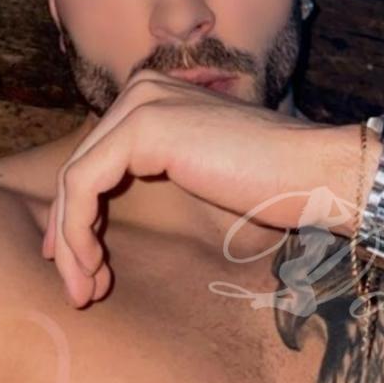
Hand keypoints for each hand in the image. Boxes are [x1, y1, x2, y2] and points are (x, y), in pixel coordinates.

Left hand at [42, 68, 323, 307]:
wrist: (312, 172)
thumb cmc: (268, 183)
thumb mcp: (197, 175)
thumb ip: (156, 175)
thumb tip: (102, 218)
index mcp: (153, 98)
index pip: (96, 161)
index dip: (78, 218)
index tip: (84, 268)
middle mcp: (141, 91)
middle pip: (79, 170)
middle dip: (71, 236)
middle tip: (80, 289)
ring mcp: (141, 104)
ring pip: (74, 180)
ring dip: (72, 243)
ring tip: (85, 291)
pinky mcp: (143, 127)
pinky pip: (84, 185)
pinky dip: (79, 232)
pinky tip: (92, 268)